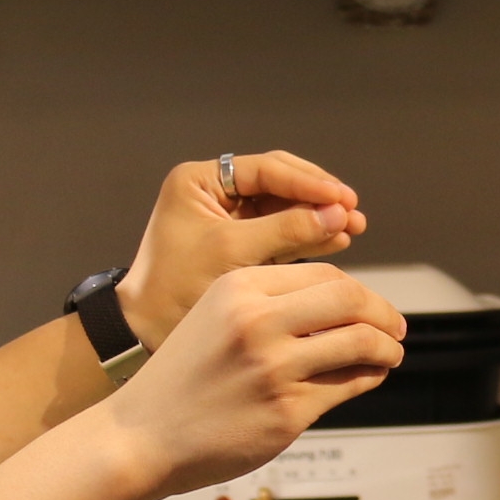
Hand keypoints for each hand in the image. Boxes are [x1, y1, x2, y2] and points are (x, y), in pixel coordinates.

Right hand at [114, 264, 406, 496]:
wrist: (141, 437)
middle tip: (395, 328)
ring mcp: (274, 368)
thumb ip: (270, 304)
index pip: (325, 275)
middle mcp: (258, 322)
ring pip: (359, 342)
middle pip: (350, 300)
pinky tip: (369, 377)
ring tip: (390, 354)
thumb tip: (344, 304)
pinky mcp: (287, 412)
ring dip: (387, 348)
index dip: (360, 291)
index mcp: (239, 288)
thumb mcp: (213, 316)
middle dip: (384, 313)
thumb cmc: (180, 380)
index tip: (373, 305)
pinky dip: (369, 378)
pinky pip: (348, 386)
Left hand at [120, 151, 370, 346]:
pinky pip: (281, 232)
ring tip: (352, 228)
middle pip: (279, 184)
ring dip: (318, 217)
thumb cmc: (173, 288)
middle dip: (318, 198)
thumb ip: (286, 230)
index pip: (265, 170)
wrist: (146, 330)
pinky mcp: (239, 244)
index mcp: (198, 182)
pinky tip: (335, 241)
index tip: (341, 198)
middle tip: (352, 211)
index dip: (308, 182)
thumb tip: (336, 214)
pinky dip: (308, 237)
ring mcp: (228, 219)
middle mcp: (213, 194)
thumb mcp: (232, 253)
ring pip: (284, 208)